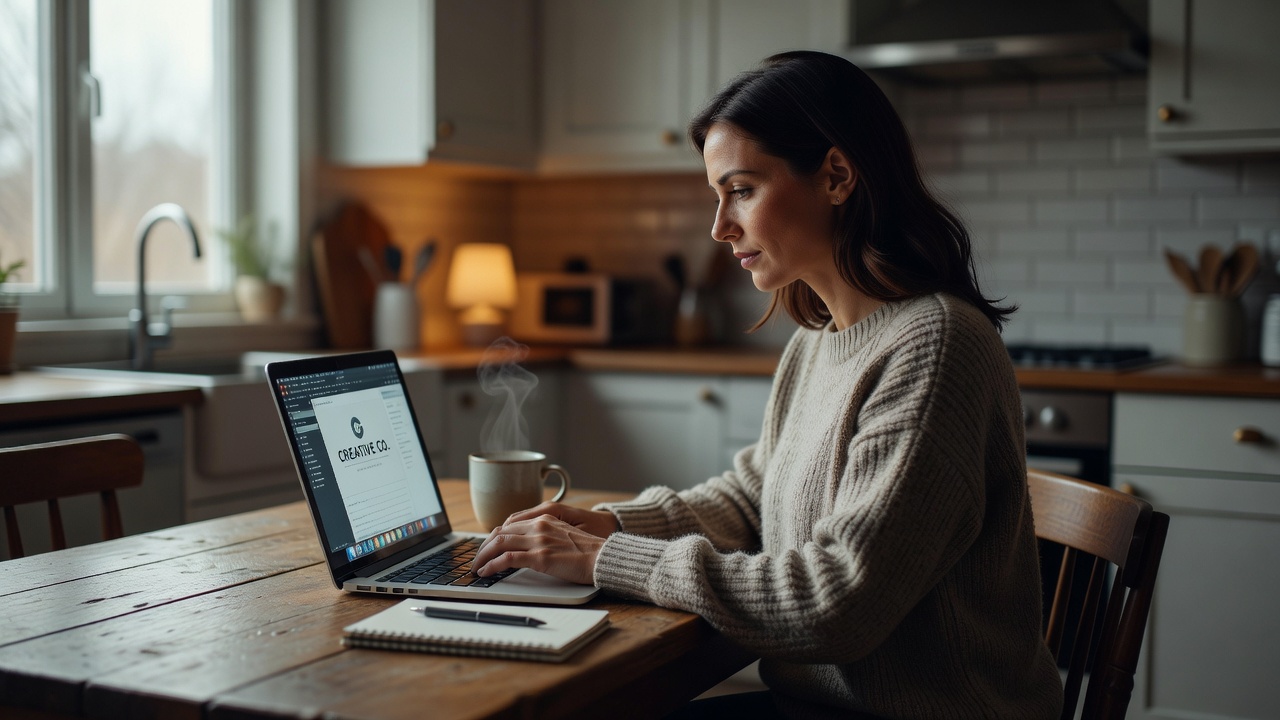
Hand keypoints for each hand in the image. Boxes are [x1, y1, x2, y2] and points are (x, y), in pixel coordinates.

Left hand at [473, 506, 618, 584]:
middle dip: (483, 547)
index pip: (509, 525)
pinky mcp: (540, 556)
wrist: (604, 558)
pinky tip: (486, 572)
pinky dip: (492, 565)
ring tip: (476, 568)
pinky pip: (507, 559)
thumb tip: (528, 550)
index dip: (493, 537)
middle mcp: (539, 525)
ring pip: (499, 543)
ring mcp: (539, 540)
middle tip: (477, 560)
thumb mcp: (564, 537)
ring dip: (483, 556)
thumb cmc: (589, 552)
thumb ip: (546, 538)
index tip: (486, 548)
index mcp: (545, 518)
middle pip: (499, 532)